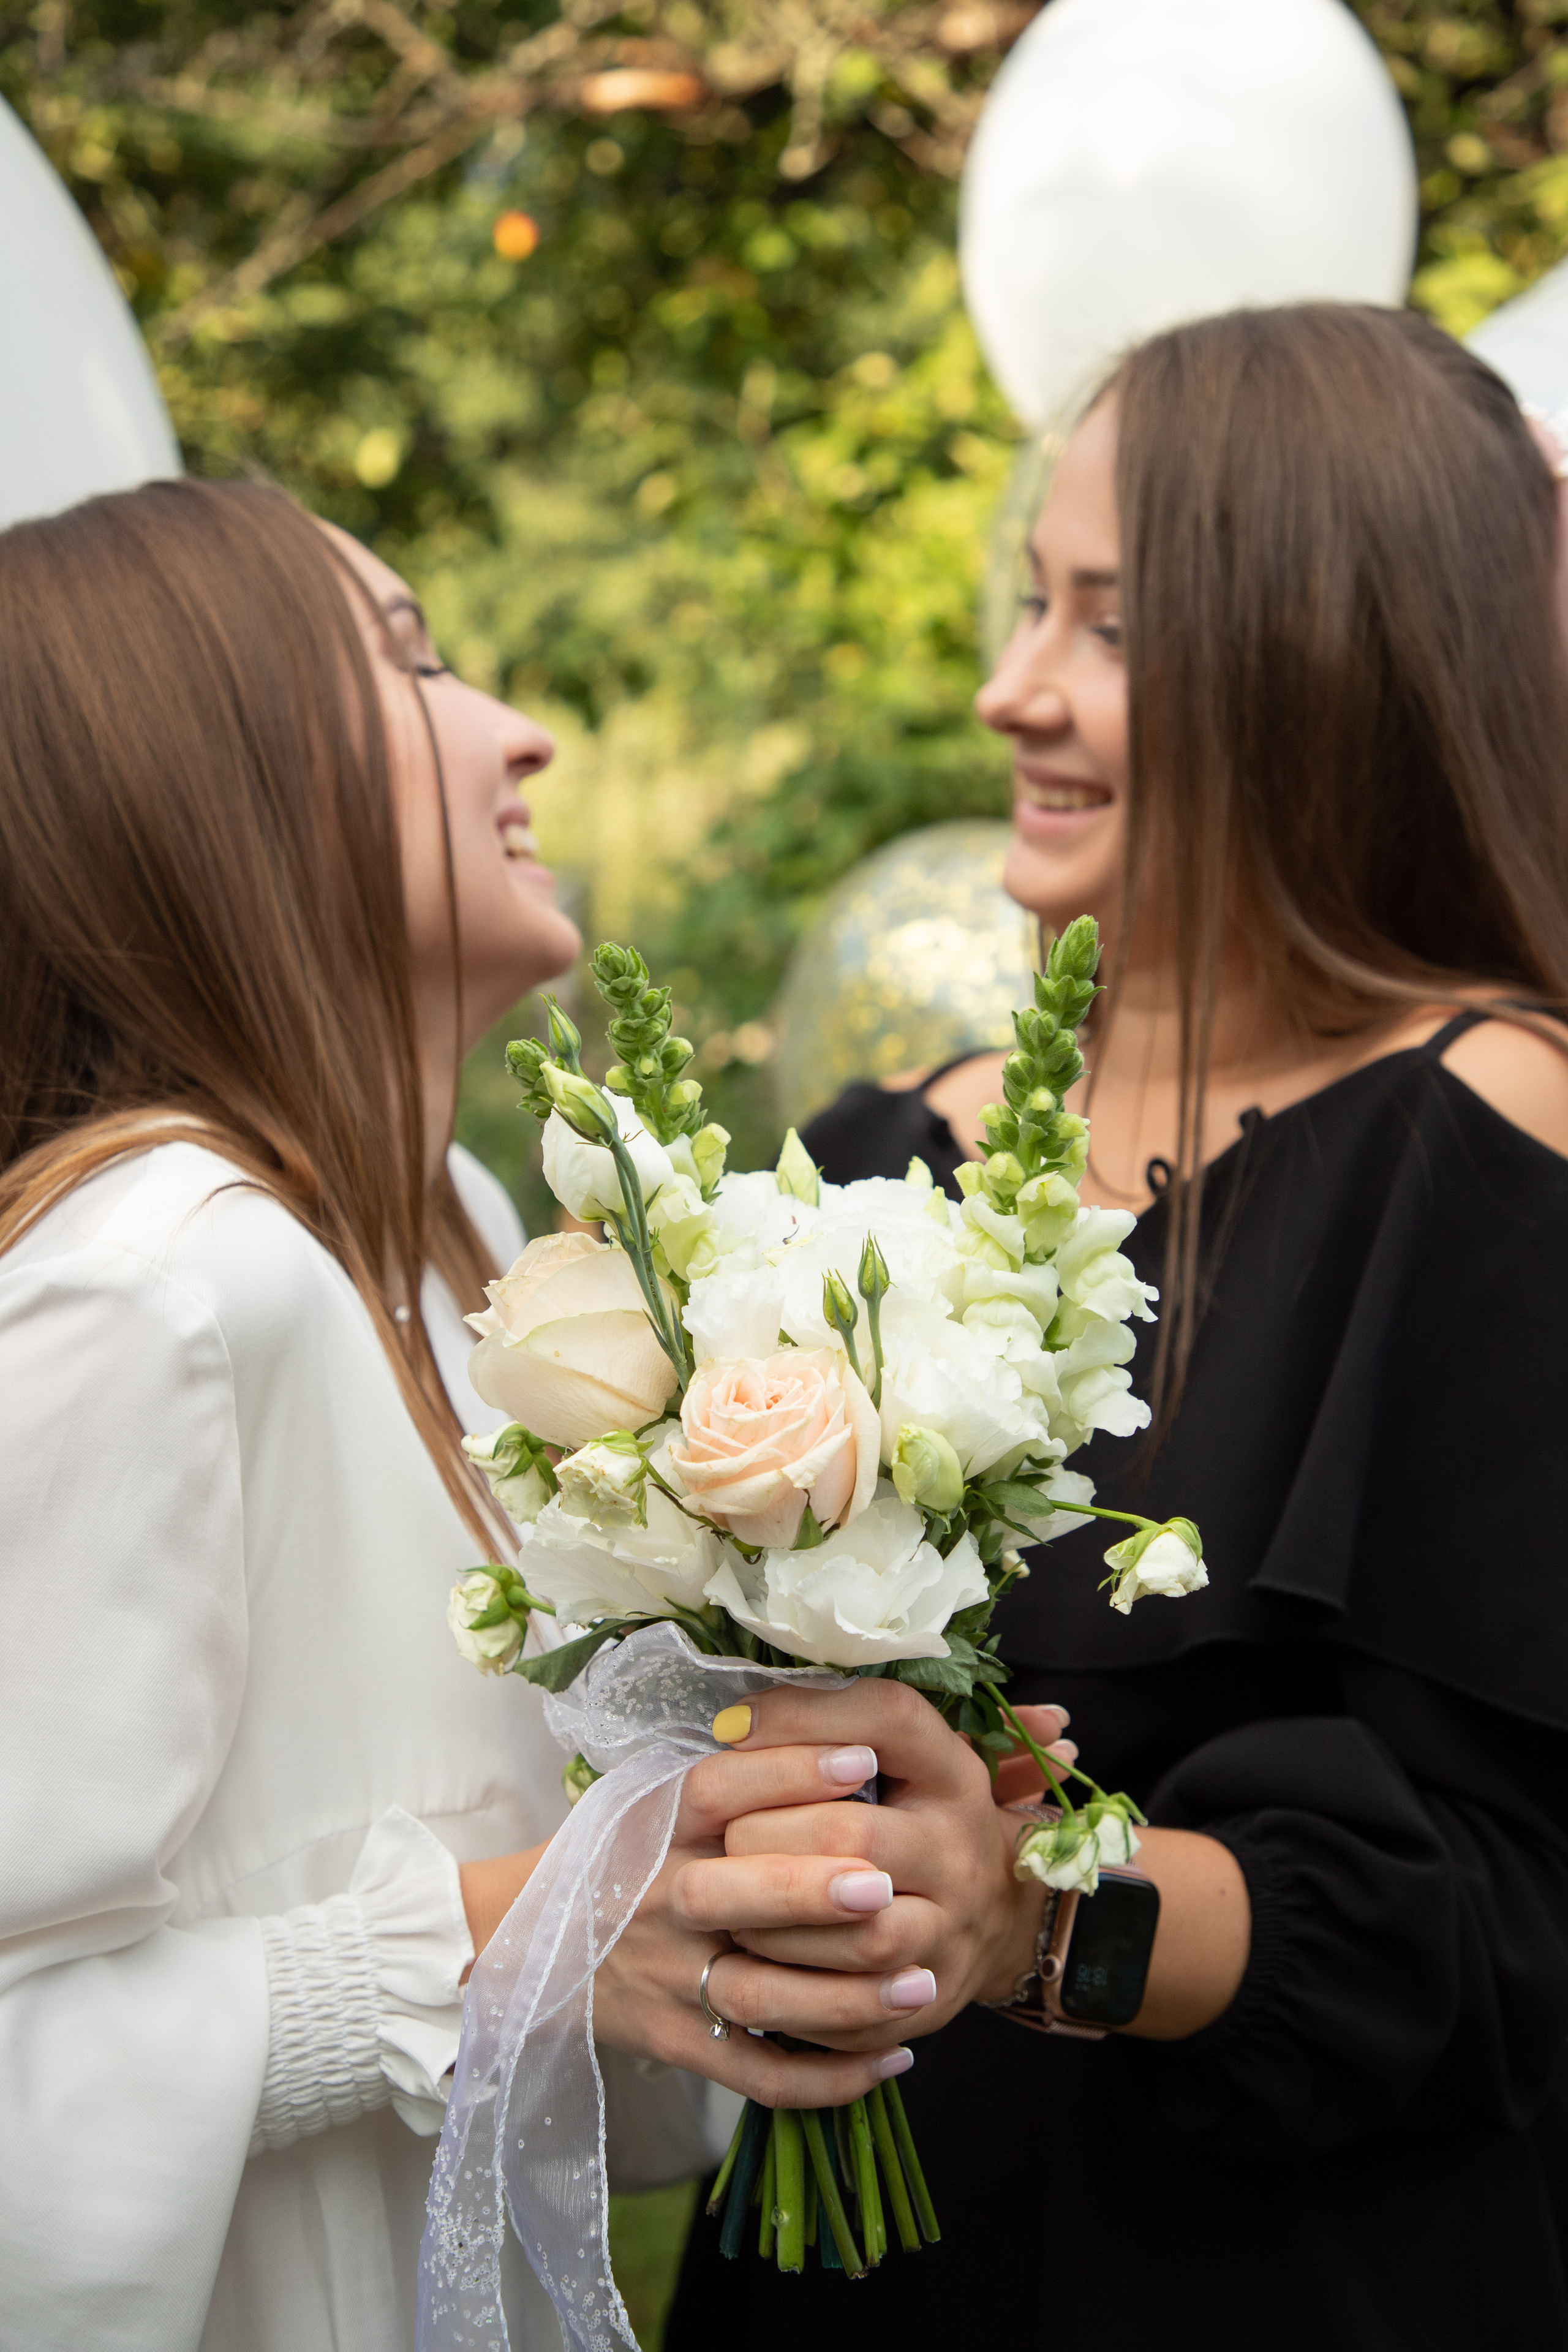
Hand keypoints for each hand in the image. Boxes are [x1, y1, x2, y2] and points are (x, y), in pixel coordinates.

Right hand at [591, 1735, 941, 2106]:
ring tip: (919, 1981)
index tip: (861, 1759)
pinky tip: (892, 2057)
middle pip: (731, 1893)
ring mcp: (671, 1978)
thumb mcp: (652, 1803)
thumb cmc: (618, 1858)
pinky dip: (827, 2077)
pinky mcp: (682, 2042)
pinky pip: (759, 2073)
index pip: (718, 1788)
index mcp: (659, 1827)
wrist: (527, 1944)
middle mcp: (664, 1900)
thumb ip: (731, 1780)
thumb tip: (838, 1736)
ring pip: (759, 1995)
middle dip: (807, 1892)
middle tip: (882, 1884)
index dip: (787, 1771)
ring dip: (844, 1998)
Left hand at [715, 1685, 1252, 2042]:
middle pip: (853, 1835)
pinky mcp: (925, 2003)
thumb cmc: (915, 1815)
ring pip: (857, 1938)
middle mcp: (957, 1851)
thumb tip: (731, 1721)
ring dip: (774, 1927)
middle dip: (767, 1837)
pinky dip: (790, 1998)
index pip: (888, 1718)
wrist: (992, 1913)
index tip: (730, 1726)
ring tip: (727, 1911)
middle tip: (722, 1840)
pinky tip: (748, 1970)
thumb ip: (829, 1721)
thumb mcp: (897, 1754)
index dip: (803, 1717)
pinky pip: (851, 2014)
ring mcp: (949, 1934)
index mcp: (950, 1772)